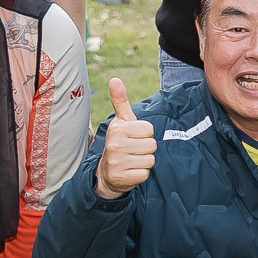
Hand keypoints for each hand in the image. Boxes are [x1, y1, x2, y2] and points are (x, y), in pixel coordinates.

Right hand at [95, 78, 157, 196]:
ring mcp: (117, 162)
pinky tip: (130, 171)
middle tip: (133, 150)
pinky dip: (140, 174)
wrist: (106, 173)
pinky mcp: (121, 178)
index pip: (150, 129)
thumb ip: (120, 101)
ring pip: (150, 160)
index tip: (134, 137)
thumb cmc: (119, 142)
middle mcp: (115, 144)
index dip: (145, 134)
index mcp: (118, 128)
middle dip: (145, 149)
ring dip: (144, 162)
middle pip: (152, 145)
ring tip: (132, 160)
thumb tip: (115, 79)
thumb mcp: (121, 122)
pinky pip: (145, 174)